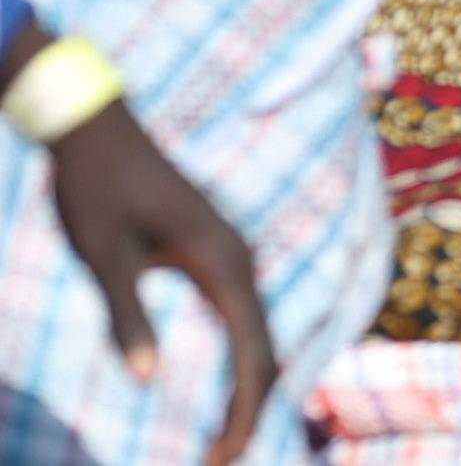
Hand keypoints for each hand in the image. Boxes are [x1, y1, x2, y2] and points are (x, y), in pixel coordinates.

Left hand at [50, 100, 276, 465]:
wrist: (98, 127)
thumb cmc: (95, 189)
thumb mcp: (104, 255)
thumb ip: (128, 316)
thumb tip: (144, 379)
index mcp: (222, 264)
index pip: (253, 353)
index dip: (243, 409)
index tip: (221, 455)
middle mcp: (240, 260)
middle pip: (266, 348)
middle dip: (249, 407)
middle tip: (219, 458)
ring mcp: (233, 253)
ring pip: (259, 331)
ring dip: (247, 383)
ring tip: (222, 430)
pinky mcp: (218, 250)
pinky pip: (245, 314)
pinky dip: (241, 355)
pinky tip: (219, 378)